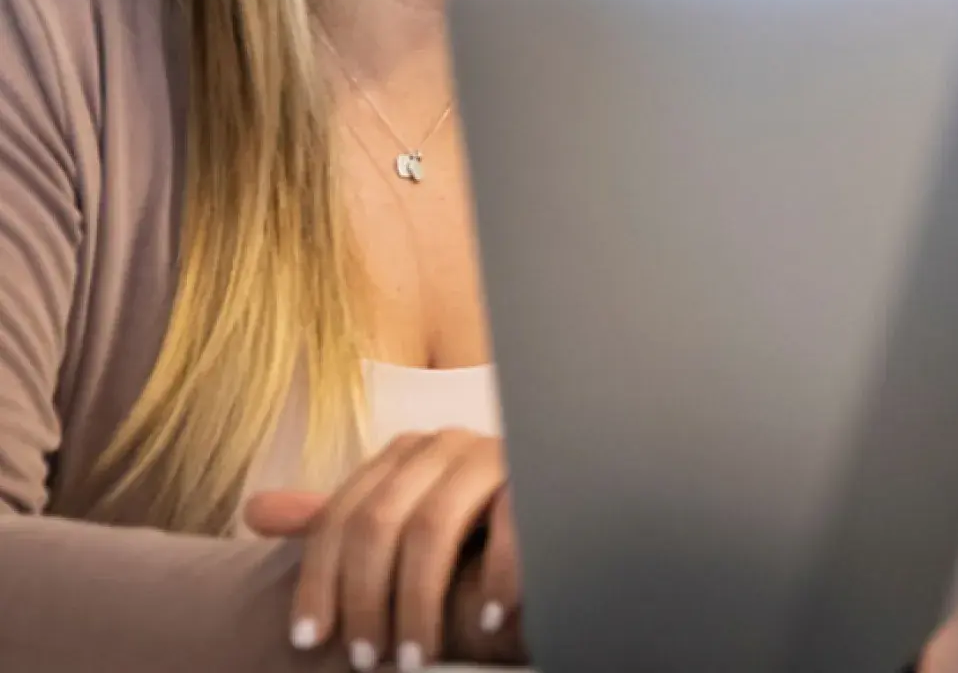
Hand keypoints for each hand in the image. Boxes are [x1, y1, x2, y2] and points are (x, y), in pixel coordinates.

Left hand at [244, 429, 524, 671]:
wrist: (562, 510)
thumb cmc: (479, 531)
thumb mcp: (404, 526)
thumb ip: (341, 522)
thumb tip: (255, 511)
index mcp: (403, 456)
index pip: (338, 518)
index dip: (317, 582)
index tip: (307, 642)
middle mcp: (443, 446)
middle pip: (378, 522)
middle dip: (366, 599)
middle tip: (366, 661)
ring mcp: (492, 456)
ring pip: (431, 527)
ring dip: (418, 603)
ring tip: (416, 658)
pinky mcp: (539, 476)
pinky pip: (510, 524)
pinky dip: (497, 577)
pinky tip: (487, 621)